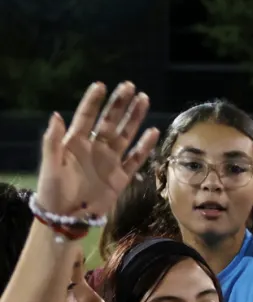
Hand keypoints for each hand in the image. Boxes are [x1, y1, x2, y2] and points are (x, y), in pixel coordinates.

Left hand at [37, 81, 159, 216]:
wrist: (67, 216)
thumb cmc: (53, 189)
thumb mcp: (50, 165)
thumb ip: (52, 141)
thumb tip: (56, 115)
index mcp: (75, 143)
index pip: (86, 117)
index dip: (93, 102)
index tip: (102, 85)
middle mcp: (95, 148)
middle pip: (110, 122)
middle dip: (119, 104)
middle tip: (130, 86)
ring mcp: (110, 161)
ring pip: (125, 135)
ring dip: (134, 118)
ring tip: (143, 100)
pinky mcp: (121, 177)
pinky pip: (135, 159)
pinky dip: (144, 147)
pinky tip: (153, 132)